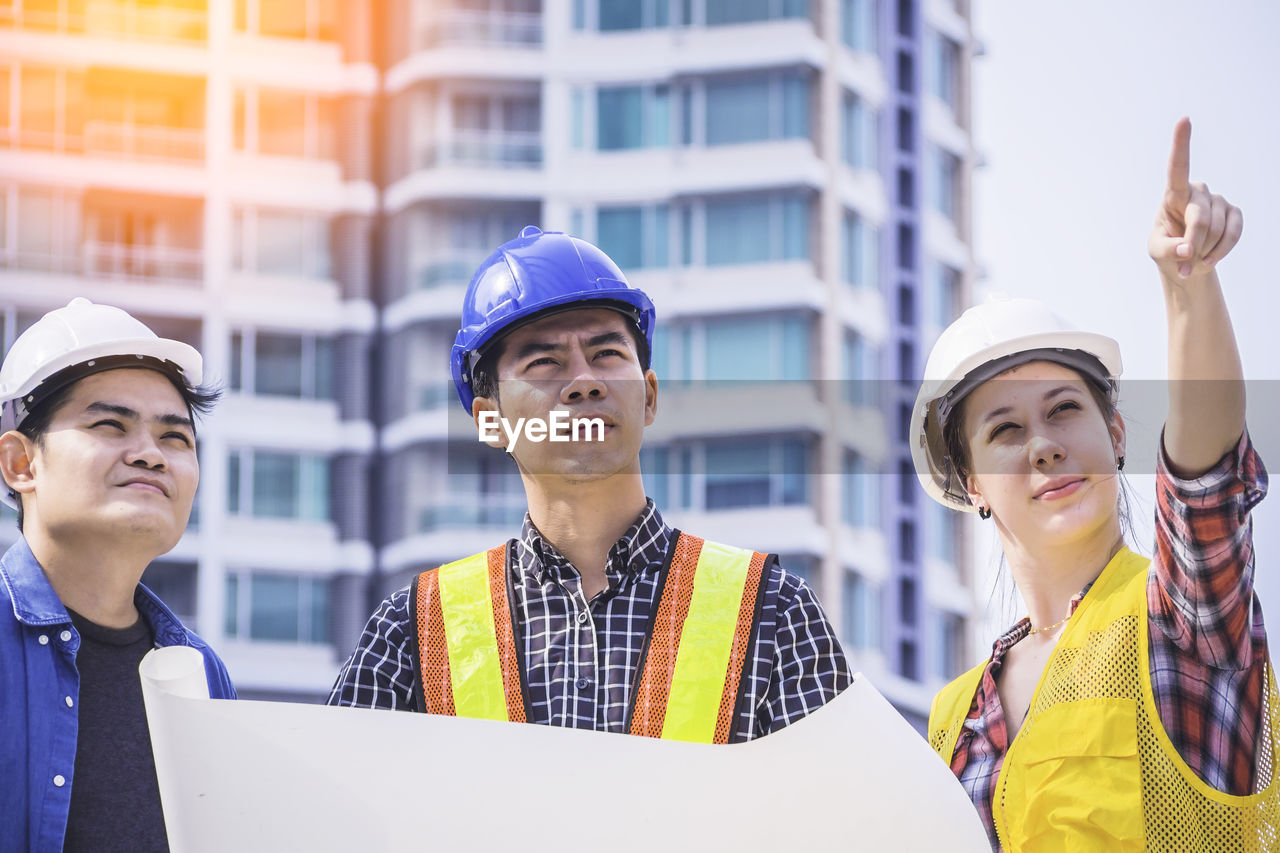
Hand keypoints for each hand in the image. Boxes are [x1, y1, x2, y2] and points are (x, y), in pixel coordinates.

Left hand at [1148, 118, 1242, 278]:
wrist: (1187, 260)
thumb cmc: (1167, 250)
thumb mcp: (1158, 252)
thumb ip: (1168, 250)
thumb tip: (1187, 251)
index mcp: (1173, 195)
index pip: (1177, 168)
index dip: (1181, 144)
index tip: (1184, 120)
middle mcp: (1197, 191)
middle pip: (1200, 219)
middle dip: (1193, 245)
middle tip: (1185, 264)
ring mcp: (1218, 200)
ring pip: (1217, 229)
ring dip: (1205, 251)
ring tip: (1194, 258)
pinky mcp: (1234, 213)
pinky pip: (1234, 233)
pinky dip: (1222, 251)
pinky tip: (1211, 258)